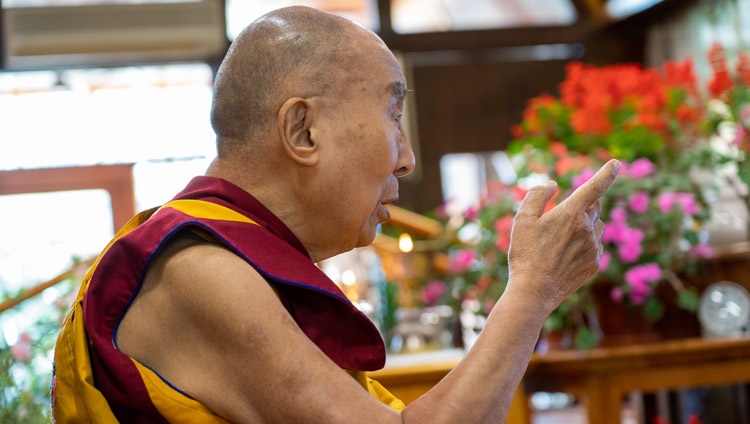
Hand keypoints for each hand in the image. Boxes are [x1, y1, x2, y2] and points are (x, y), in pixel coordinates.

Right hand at [506, 159, 620, 311]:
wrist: (534, 291)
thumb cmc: (525, 253)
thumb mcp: (522, 219)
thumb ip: (538, 196)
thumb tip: (553, 185)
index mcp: (571, 213)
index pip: (595, 186)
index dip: (607, 173)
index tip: (616, 163)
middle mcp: (587, 228)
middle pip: (594, 206)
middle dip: (584, 205)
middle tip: (564, 216)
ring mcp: (593, 248)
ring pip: (597, 226)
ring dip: (585, 225)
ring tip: (560, 240)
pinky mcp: (594, 264)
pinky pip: (596, 246)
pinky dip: (585, 243)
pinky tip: (565, 255)